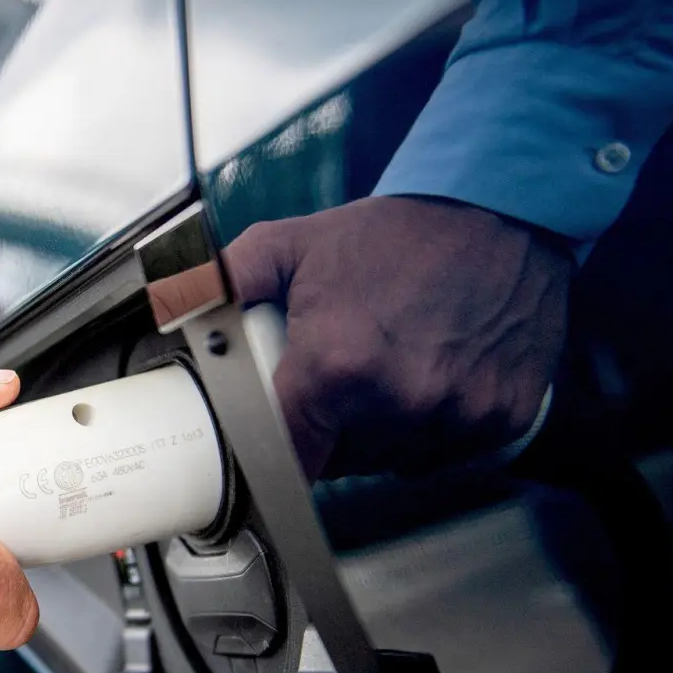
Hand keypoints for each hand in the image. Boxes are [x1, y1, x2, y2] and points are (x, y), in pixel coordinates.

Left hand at [222, 195, 572, 478]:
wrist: (503, 214)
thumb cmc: (402, 234)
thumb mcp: (294, 245)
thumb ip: (221, 279)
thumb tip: (169, 304)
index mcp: (338, 365)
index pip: (286, 457)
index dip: (273, 458)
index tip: (268, 455)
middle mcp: (399, 399)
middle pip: (340, 458)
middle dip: (330, 426)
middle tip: (344, 369)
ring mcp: (455, 415)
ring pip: (392, 457)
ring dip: (381, 428)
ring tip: (392, 361)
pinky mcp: (499, 420)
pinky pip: (445, 450)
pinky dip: (433, 425)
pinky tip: (434, 372)